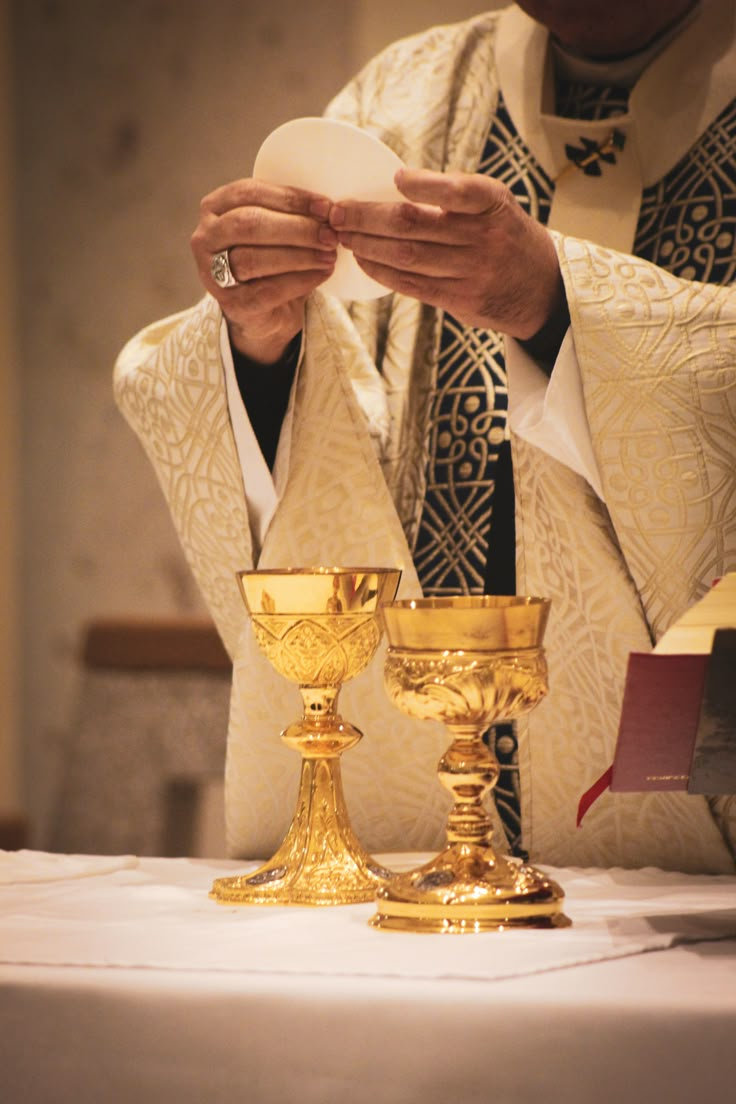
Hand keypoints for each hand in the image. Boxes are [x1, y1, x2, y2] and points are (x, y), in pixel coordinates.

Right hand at [191, 179, 337, 362]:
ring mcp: (212, 272)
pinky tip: (322, 274)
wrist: (263, 311)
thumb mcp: (276, 228)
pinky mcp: (231, 304)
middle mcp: (205, 237)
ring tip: (329, 255)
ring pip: (255, 259)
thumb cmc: (271, 260)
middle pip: (250, 224)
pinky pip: (268, 289)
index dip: (291, 199)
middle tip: (330, 235)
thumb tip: (329, 209)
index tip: (325, 207)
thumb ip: (291, 214)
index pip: (250, 192)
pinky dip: (300, 280)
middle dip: (296, 228)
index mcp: (215, 206)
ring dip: (300, 256)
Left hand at [329, 167, 564, 339]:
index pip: (458, 191)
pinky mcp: (461, 300)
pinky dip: (383, 272)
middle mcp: (484, 238)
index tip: (396, 178)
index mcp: (492, 204)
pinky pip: (413, 285)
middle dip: (368, 218)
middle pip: (415, 225)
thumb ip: (457, 194)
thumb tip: (395, 185)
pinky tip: (364, 261)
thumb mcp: (496, 204)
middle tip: (337, 212)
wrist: (541, 288)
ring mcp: (472, 272)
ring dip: (368, 246)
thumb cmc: (506, 234)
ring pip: (408, 257)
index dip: (425, 185)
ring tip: (343, 236)